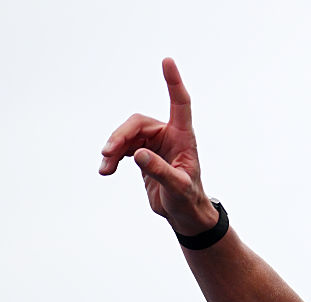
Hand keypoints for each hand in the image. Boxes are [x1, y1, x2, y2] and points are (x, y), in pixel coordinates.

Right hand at [99, 58, 219, 235]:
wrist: (184, 215)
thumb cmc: (188, 200)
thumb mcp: (178, 188)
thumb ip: (160, 171)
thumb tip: (138, 154)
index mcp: (184, 137)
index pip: (180, 103)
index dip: (173, 82)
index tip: (167, 61)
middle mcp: (169, 136)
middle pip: (137, 123)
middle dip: (120, 136)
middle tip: (107, 152)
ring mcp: (155, 144)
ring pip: (126, 136)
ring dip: (113, 149)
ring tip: (105, 168)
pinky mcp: (144, 154)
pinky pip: (122, 148)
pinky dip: (112, 157)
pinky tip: (106, 170)